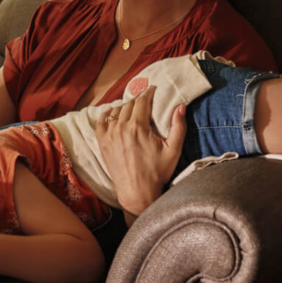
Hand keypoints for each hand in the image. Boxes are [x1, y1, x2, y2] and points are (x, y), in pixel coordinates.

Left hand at [95, 86, 186, 217]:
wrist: (137, 193)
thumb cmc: (157, 172)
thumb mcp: (173, 150)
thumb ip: (178, 126)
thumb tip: (180, 106)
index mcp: (138, 127)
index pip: (142, 102)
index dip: (148, 93)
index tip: (153, 89)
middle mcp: (121, 128)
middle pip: (128, 105)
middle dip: (138, 100)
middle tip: (145, 99)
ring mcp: (110, 135)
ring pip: (116, 112)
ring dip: (124, 106)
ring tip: (132, 107)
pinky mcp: (102, 143)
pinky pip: (101, 122)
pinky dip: (106, 115)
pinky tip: (111, 112)